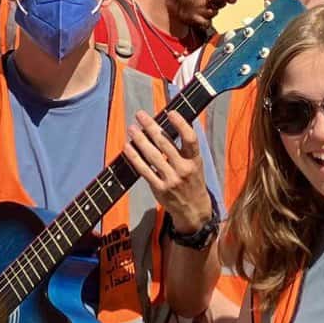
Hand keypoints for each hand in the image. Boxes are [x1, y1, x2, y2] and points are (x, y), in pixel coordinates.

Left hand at [125, 110, 212, 230]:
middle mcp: (184, 169)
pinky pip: (144, 170)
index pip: (190, 138)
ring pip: (153, 155)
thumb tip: (167, 126)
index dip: (181, 124)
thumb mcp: (195, 164)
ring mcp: (171, 179)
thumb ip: (184, 148)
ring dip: (140, 140)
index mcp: (195, 160)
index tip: (170, 113)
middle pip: (165, 143)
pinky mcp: (160, 188)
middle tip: (140, 115)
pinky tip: (128, 148)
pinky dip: (135, 158)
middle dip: (151, 127)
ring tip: (132, 128)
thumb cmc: (192, 181)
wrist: (194, 210)